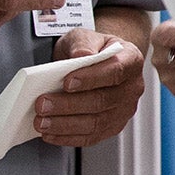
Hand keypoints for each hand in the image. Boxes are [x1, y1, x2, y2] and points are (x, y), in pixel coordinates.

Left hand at [35, 28, 145, 146]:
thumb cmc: (92, 49)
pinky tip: (50, 133)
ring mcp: (125, 109)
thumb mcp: (85, 36)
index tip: (67, 82)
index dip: (91, 78)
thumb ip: (83, 43)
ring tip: (41, 121)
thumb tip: (80, 54)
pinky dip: (68, 137)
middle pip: (103, 100)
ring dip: (65, 125)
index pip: (115, 71)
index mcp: (131, 60)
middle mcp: (133, 87)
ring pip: (96, 122)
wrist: (97, 61)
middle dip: (69, 105)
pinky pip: (91, 137)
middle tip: (43, 104)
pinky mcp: (113, 127)